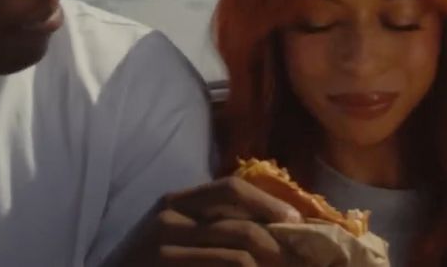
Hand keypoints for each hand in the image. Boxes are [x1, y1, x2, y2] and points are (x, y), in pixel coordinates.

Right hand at [103, 176, 303, 265]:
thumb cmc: (147, 262)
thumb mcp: (175, 233)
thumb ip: (212, 222)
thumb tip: (273, 224)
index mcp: (176, 201)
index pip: (231, 188)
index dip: (270, 204)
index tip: (298, 221)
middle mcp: (169, 219)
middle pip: (242, 227)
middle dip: (279, 247)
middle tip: (299, 262)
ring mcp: (165, 249)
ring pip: (238, 257)